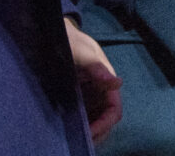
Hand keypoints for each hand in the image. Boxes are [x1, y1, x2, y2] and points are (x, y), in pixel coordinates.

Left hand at [64, 17, 122, 144]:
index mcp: (108, 81)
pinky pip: (84, 116)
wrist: (57, 33)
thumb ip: (97, 67)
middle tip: (78, 142)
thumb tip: (117, 82)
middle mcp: (102, 91)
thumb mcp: (82, 51)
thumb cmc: (71, 40)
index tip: (89, 134)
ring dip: (89, 132)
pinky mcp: (80, 97)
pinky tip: (68, 130)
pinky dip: (80, 126)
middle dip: (96, 134)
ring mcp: (91, 95)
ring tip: (73, 139)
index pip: (114, 111)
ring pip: (96, 120)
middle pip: (106, 121)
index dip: (104, 125)